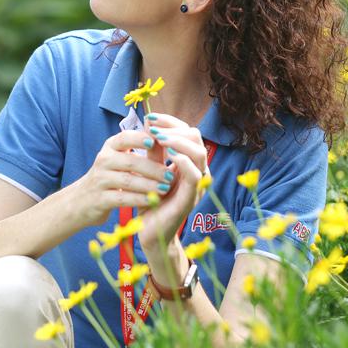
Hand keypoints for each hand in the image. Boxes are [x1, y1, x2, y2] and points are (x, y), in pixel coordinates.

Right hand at [69, 129, 170, 225]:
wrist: (82, 200)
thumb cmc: (109, 175)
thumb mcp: (118, 158)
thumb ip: (137, 146)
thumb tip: (160, 129)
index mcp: (110, 147)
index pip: (125, 138)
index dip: (140, 139)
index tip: (156, 142)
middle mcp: (103, 160)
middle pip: (131, 162)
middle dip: (153, 168)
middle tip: (170, 174)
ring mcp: (100, 180)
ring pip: (128, 181)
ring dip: (149, 185)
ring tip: (165, 188)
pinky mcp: (100, 199)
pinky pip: (123, 198)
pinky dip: (139, 199)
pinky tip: (153, 201)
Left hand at [137, 113, 207, 256]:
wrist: (148, 229)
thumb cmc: (150, 198)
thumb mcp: (151, 168)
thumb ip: (153, 149)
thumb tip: (149, 122)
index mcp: (188, 161)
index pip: (187, 132)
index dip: (171, 122)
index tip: (150, 118)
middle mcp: (197, 170)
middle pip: (196, 138)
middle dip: (174, 128)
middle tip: (153, 128)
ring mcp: (197, 184)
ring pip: (199, 153)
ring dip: (179, 142)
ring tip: (160, 139)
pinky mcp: (191, 198)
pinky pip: (194, 175)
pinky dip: (183, 161)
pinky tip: (169, 156)